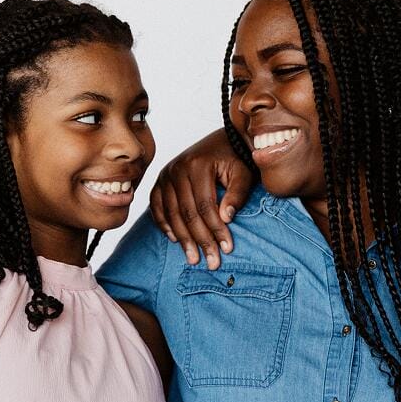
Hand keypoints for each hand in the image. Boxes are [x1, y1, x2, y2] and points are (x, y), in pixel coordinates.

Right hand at [149, 129, 253, 268]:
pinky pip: (157, 206)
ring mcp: (166, 174)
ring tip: (194, 258)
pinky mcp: (161, 179)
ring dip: (183, 239)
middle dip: (200, 240)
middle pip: (187, 213)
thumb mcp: (243, 172)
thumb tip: (226, 218)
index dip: (216, 230)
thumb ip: (237, 193)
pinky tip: (175, 240)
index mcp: (197, 165)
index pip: (205, 206)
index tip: (227, 249)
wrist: (225, 140)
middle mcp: (177, 169)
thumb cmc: (236, 158)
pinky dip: (164, 224)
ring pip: (171, 213)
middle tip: (211, 262)